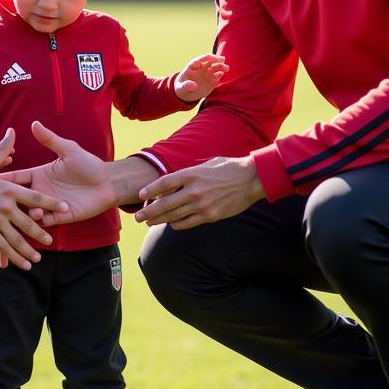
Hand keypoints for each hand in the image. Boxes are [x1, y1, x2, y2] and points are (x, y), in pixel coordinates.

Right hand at [0, 121, 119, 225]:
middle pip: (19, 197)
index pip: (17, 177)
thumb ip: (51, 139)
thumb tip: (34, 123)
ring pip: (30, 212)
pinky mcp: (60, 216)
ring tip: (32, 211)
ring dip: (26, 213)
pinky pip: (45, 222)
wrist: (107, 183)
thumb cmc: (89, 165)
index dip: (4, 179)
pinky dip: (40, 222)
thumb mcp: (69, 150)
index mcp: (39, 175)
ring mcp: (50, 205)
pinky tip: (41, 217)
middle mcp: (41, 190)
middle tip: (1, 202)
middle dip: (9, 201)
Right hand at [0, 128, 63, 268]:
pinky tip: (23, 265)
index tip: (65, 208)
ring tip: (38, 258)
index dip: (51, 203)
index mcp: (8, 188)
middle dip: (41, 233)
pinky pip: (5, 247)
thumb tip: (11, 130)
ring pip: (18, 238)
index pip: (35, 197)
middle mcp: (5, 205)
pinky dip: (15, 257)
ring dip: (29, 250)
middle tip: (51, 240)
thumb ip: (1, 150)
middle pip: (29, 221)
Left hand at [134, 156, 263, 228]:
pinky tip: (171, 224)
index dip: (150, 189)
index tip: (140, 194)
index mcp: (191, 174)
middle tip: (137, 217)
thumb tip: (171, 182)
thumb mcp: (205, 164)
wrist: (250, 180)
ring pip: (174, 216)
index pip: (164, 183)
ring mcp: (202, 205)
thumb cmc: (227, 168)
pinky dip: (176, 224)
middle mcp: (194, 190)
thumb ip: (188, 173)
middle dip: (148, 211)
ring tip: (149, 222)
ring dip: (159, 220)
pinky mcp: (210, 216)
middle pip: (164, 203)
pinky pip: (187, 223)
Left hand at [174, 53, 229, 102]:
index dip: (208, 58)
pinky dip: (221, 74)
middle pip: (210, 61)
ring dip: (221, 66)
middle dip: (217, 60)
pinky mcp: (213, 80)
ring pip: (216, 67)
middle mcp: (202, 67)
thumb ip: (186, 86)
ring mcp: (208, 73)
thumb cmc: (182, 88)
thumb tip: (194, 86)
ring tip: (226, 69)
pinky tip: (223, 75)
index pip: (201, 59)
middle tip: (222, 60)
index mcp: (193, 66)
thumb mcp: (181, 88)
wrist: (186, 93)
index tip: (214, 59)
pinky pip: (218, 75)